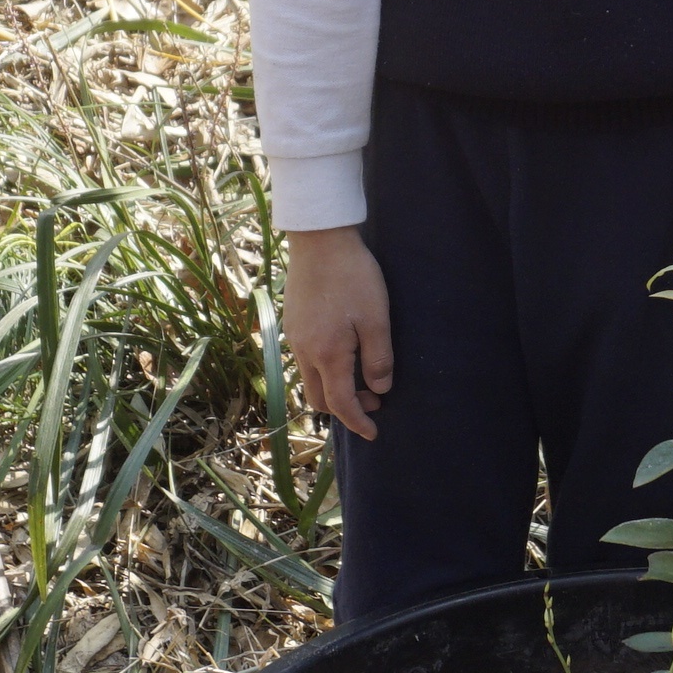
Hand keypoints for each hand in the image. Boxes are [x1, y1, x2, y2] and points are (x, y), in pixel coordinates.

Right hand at [282, 226, 392, 442]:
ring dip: (334, 387)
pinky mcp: (292, 323)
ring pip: (310, 379)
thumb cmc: (353, 277)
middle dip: (345, 408)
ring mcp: (294, 337)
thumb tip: (379, 390)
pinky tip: (343, 353)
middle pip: (318, 398)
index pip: (341, 404)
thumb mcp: (376, 318)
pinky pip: (305, 360)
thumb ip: (378, 358)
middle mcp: (304, 351)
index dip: (358, 422)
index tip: (373, 433)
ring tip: (361, 376)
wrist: (319, 239)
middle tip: (373, 399)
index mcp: (327, 354)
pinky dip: (324, 369)